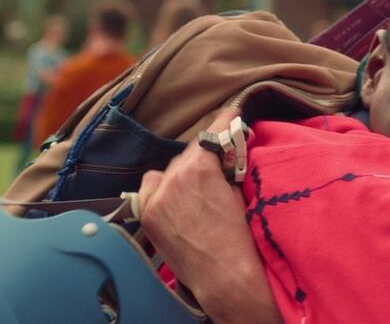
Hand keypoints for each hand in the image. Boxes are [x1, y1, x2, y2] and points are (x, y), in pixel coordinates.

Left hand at [137, 110, 280, 323]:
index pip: (212, 132)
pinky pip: (152, 188)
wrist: (224, 275)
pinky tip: (175, 198)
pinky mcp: (148, 214)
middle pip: (190, 152)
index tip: (232, 114)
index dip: (226, 121)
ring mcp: (157, 196)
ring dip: (184, 172)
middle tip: (220, 161)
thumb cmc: (240, 237)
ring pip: (169, 169)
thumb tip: (230, 147)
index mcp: (200, 167)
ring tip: (198, 188)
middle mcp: (173, 177)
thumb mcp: (241, 190)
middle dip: (205, 154)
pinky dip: (162, 188)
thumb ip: (231, 164)